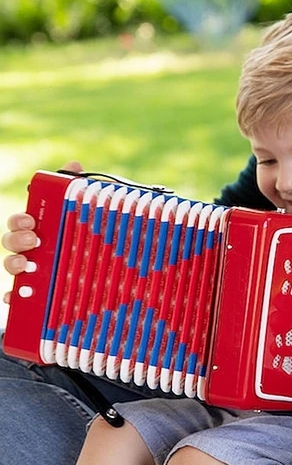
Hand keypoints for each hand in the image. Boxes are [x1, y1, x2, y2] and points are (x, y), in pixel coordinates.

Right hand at [2, 161, 82, 303]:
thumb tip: (74, 165)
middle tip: (33, 240)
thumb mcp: (86, 215)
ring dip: (13, 264)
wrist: (106, 275)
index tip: (30, 221)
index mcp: (39, 230)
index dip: (20, 221)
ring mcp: (31, 272)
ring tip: (26, 266)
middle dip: (16, 240)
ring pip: (12, 267)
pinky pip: (17, 298)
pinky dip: (12, 298)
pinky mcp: (35, 294)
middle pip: (11, 243)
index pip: (20, 222)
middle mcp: (31, 250)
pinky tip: (15, 298)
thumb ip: (76, 192)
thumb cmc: (87, 239)